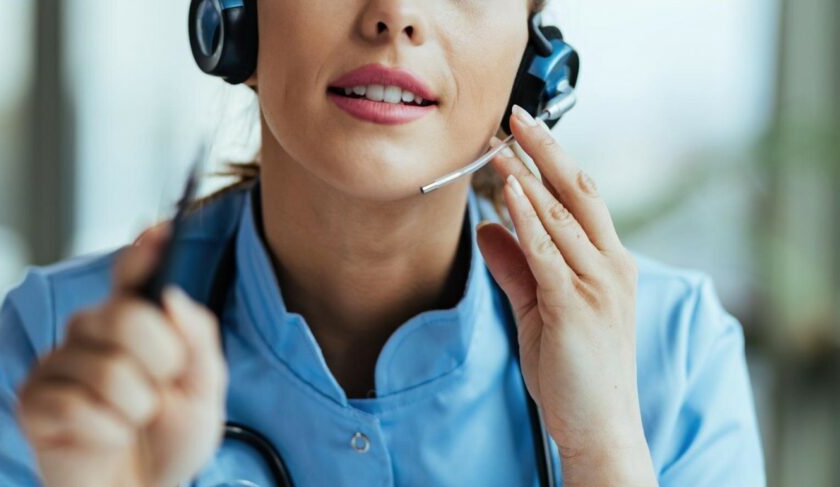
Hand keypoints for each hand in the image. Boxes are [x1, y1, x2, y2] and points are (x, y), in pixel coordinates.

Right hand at [17, 224, 227, 486]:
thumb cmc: (168, 440)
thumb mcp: (204, 391)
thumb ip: (198, 341)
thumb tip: (172, 298)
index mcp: (130, 322)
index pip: (131, 274)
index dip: (142, 251)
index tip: (161, 230)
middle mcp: (88, 332)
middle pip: (126, 316)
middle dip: (161, 362)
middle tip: (162, 390)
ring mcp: (56, 364)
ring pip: (108, 371)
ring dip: (135, 410)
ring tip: (131, 422)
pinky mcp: (33, 402)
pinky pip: (78, 407)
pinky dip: (107, 432)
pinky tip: (105, 439)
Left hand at [476, 106, 656, 485]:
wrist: (600, 425)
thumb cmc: (575, 371)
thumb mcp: (541, 310)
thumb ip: (516, 267)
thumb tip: (488, 227)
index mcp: (609, 264)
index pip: (582, 199)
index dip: (553, 162)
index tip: (523, 132)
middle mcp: (610, 267)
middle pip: (579, 191)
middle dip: (546, 149)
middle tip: (515, 114)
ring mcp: (597, 285)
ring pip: (562, 216)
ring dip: (528, 176)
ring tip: (501, 143)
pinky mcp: (576, 306)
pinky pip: (548, 253)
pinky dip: (529, 219)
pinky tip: (510, 192)